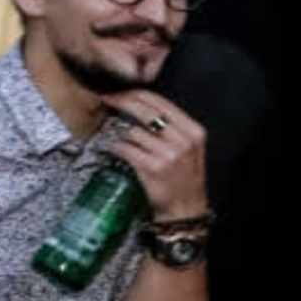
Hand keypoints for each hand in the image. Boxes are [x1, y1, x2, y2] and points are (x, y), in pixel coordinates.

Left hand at [98, 93, 211, 224]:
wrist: (185, 209)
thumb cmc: (183, 177)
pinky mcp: (152, 167)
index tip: (119, 92)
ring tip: (114, 133)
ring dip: (118, 130)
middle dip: (122, 101)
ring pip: (133, 130)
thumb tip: (138, 103)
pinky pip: (126, 148)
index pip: (161, 102)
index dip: (136, 94)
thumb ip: (171, 126)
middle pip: (146, 110)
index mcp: (193, 131)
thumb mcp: (189, 148)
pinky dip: (115, 146)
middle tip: (106, 100)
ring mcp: (168, 154)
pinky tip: (112, 148)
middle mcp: (183, 140)